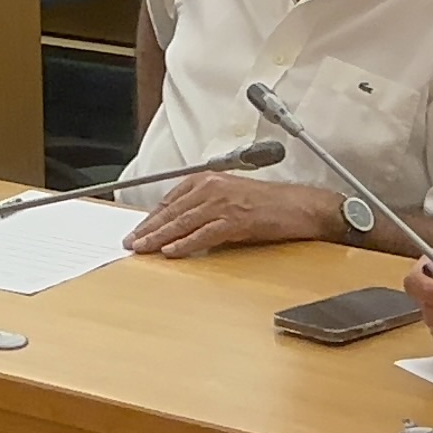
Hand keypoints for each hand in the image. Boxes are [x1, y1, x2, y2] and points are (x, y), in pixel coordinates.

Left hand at [122, 175, 343, 257]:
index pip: (171, 201)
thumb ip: (205, 208)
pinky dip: (185, 244)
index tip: (137, 231)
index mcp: (208, 180)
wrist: (301, 206)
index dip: (151, 218)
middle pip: (172, 212)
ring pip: (183, 222)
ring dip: (159, 238)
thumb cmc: (269, 204)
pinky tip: (171, 252)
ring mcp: (223, 203)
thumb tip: (180, 227)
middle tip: (131, 243)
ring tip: (142, 249)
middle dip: (149, 229)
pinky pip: (204, 234)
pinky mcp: (235, 220)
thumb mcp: (231, 198)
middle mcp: (212, 188)